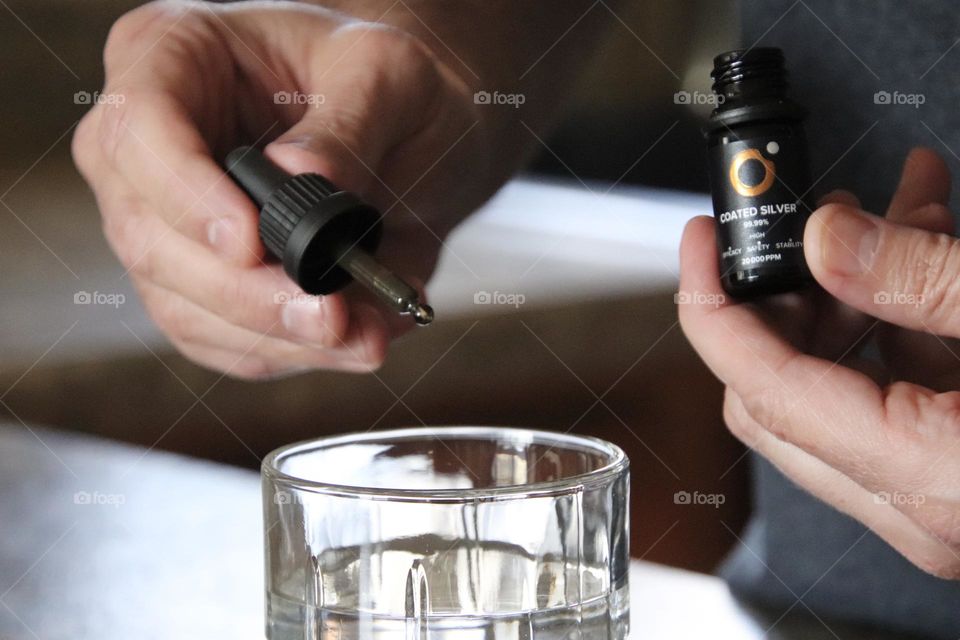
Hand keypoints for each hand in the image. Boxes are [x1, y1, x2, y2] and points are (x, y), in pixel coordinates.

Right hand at [73, 0, 489, 377]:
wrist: (409, 136)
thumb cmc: (385, 83)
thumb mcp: (387, 72)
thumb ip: (349, 124)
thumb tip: (303, 178)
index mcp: (169, 57)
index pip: (139, 130)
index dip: (186, 195)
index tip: (249, 242)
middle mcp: (146, 150)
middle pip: (149, 237)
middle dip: (243, 292)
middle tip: (332, 314)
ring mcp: (165, 226)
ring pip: (183, 308)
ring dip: (276, 336)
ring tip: (365, 335)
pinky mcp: (200, 289)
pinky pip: (225, 343)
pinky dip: (292, 353)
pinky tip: (357, 340)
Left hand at [679, 147, 959, 577]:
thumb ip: (924, 281)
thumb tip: (828, 240)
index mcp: (927, 473)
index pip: (760, 388)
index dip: (713, 307)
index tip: (700, 244)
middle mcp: (918, 504)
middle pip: (780, 397)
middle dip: (787, 300)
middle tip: (815, 227)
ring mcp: (937, 499)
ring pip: (835, 393)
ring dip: (853, 299)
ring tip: (902, 213)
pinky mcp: (959, 477)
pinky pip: (892, 399)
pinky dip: (898, 327)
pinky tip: (931, 255)